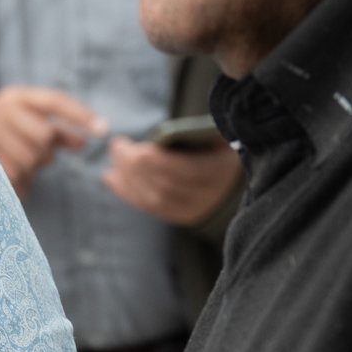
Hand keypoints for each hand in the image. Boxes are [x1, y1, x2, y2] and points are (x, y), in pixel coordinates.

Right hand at [0, 87, 102, 199]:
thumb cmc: (2, 137)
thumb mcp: (30, 126)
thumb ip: (59, 133)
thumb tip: (85, 142)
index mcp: (16, 97)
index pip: (56, 102)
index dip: (81, 115)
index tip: (104, 129)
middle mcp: (0, 110)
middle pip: (44, 136)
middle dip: (46, 153)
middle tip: (37, 158)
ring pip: (30, 159)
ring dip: (31, 169)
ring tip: (19, 166)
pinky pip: (14, 175)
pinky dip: (18, 181)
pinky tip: (10, 176)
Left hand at [100, 138, 239, 225]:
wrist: (239, 180)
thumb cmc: (222, 148)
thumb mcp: (220, 136)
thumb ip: (199, 134)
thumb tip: (165, 136)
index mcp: (219, 171)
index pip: (181, 171)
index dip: (151, 160)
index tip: (129, 144)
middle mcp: (208, 195)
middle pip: (164, 186)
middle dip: (133, 167)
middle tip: (116, 148)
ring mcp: (196, 209)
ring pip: (155, 200)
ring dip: (128, 181)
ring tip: (112, 163)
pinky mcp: (185, 217)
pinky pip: (152, 209)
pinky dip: (129, 194)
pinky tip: (112, 179)